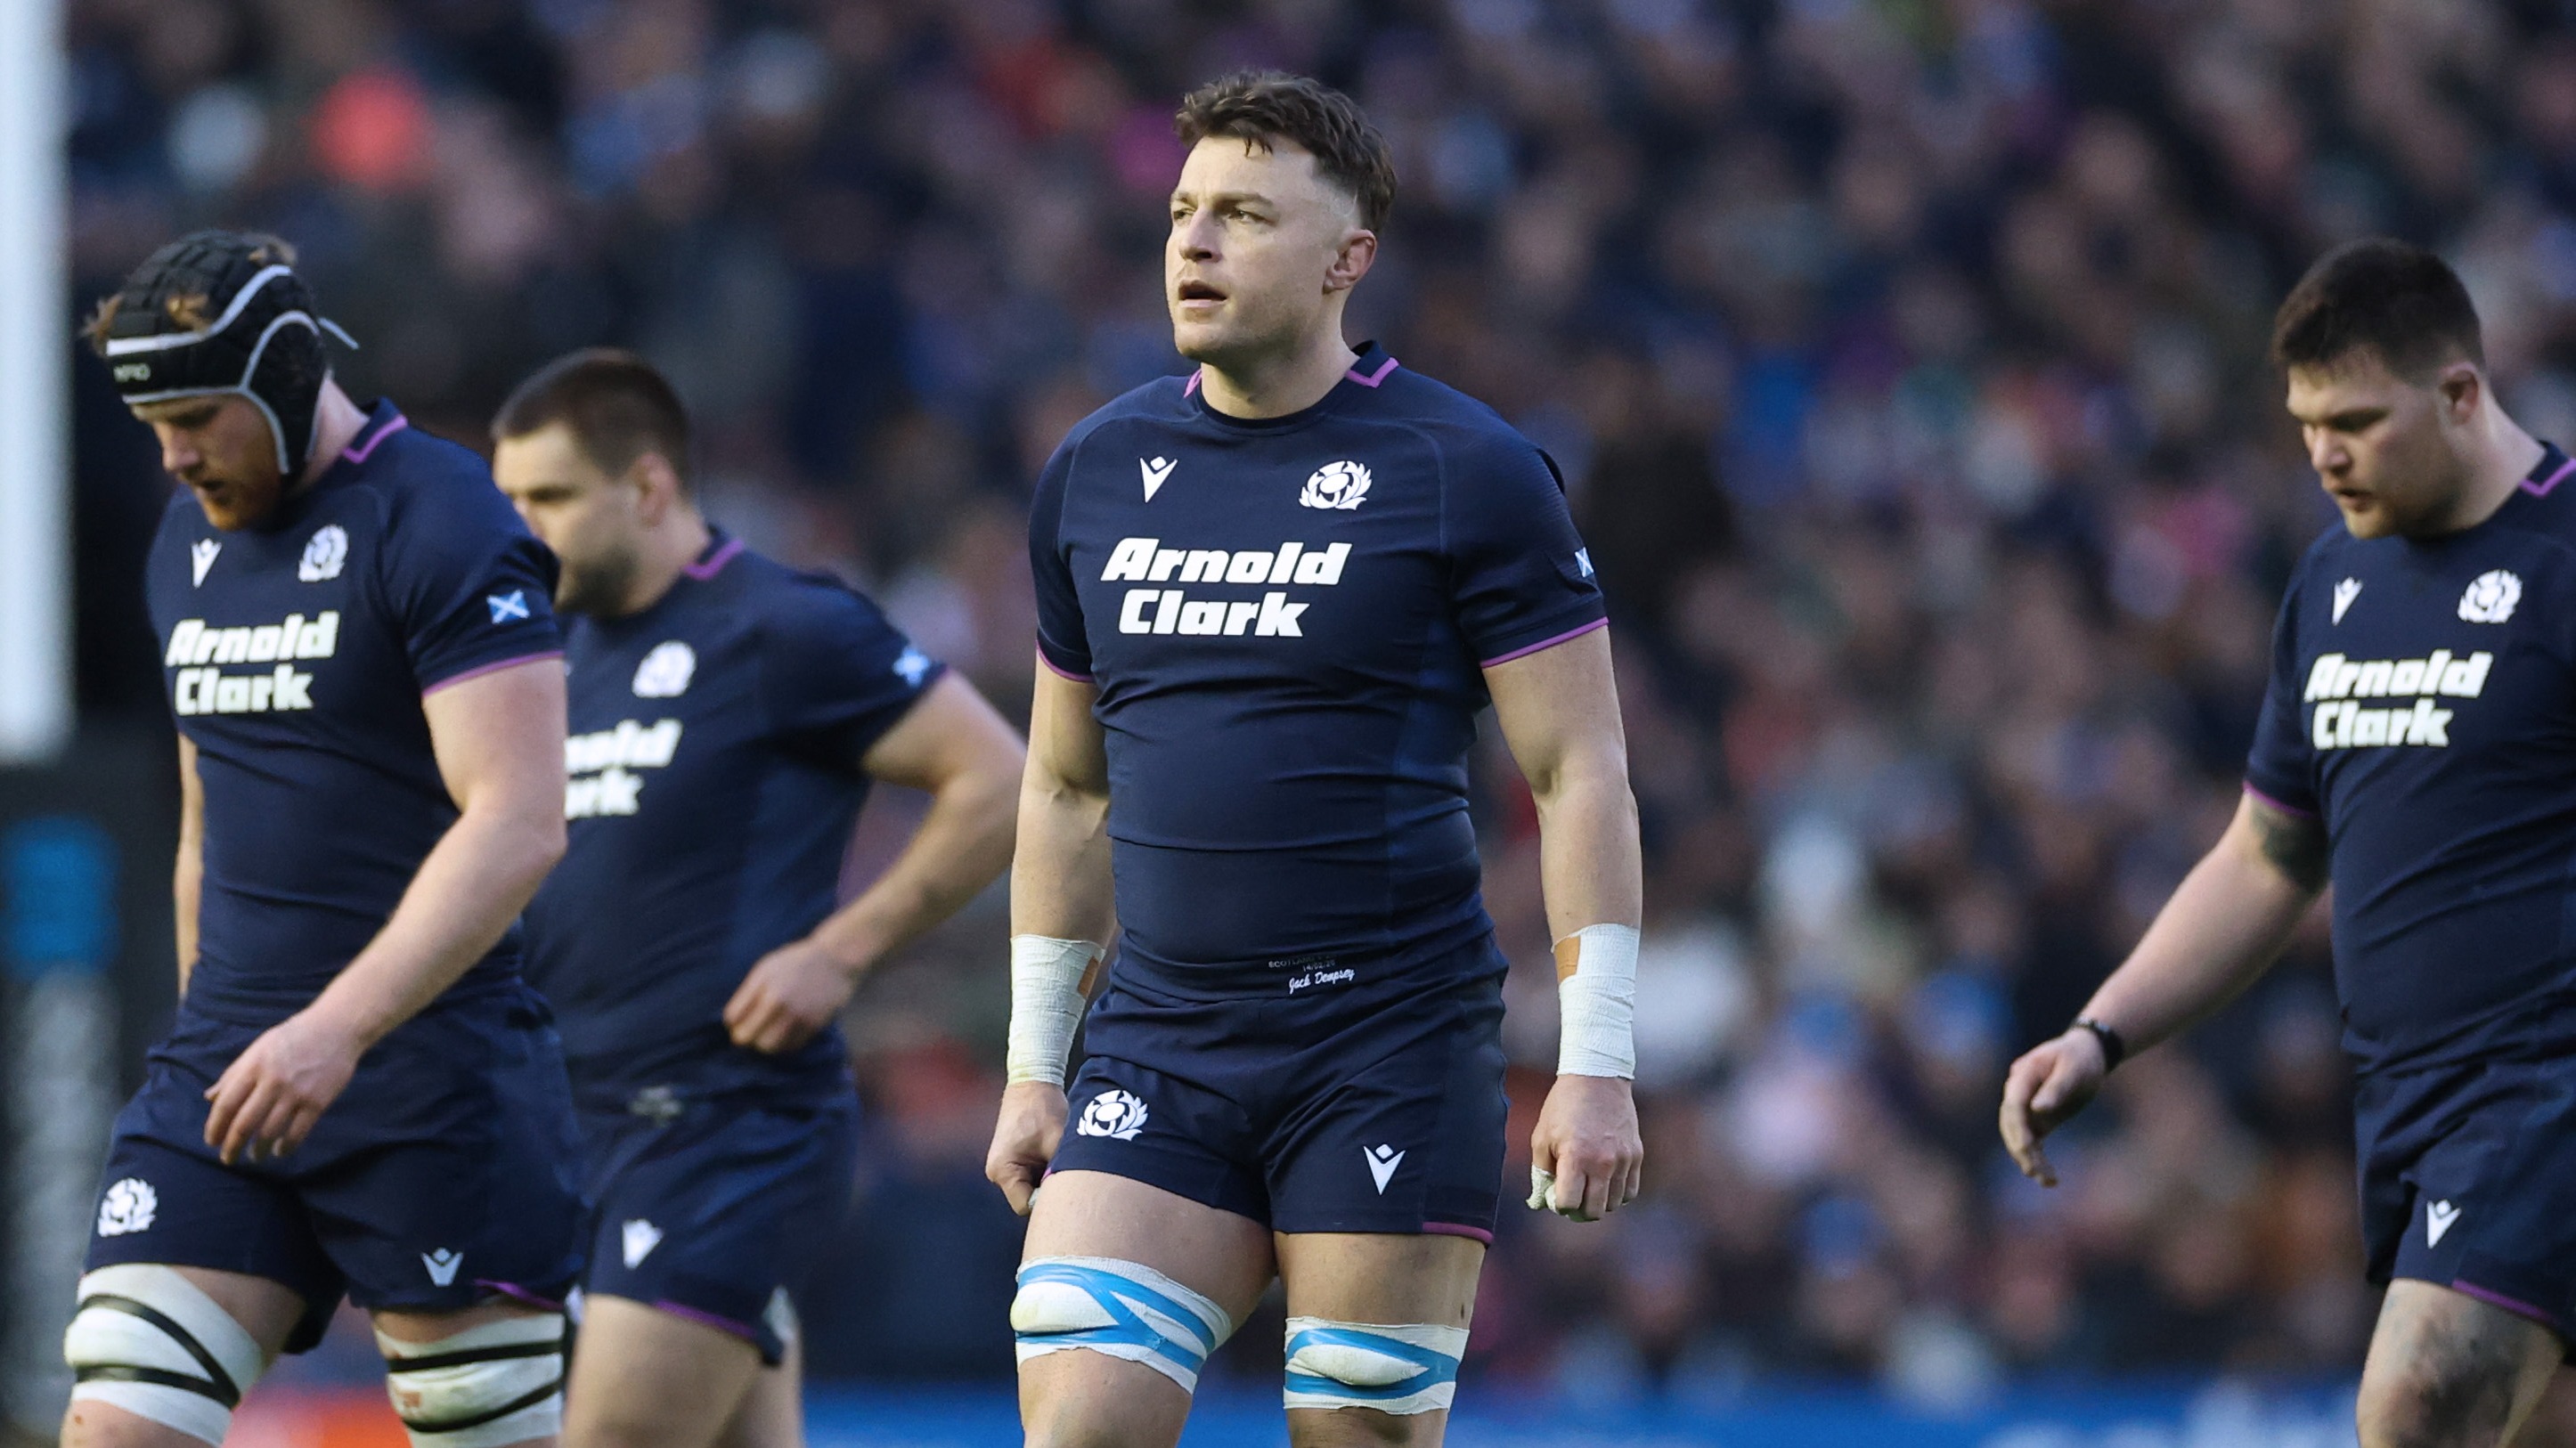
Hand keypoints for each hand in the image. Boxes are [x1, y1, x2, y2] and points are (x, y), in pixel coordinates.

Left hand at [203, 1009, 364, 1164]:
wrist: (337, 1028)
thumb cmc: (294, 1037)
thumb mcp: (259, 1048)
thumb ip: (234, 1073)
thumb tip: (210, 1098)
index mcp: (254, 1066)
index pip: (226, 1104)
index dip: (215, 1127)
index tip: (212, 1141)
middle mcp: (273, 1081)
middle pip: (244, 1124)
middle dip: (232, 1147)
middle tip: (228, 1159)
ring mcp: (296, 1093)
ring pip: (269, 1133)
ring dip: (259, 1150)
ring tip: (256, 1156)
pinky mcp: (318, 1102)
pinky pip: (297, 1133)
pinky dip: (286, 1147)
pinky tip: (281, 1150)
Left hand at [723, 938, 860, 1054]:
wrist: (836, 959)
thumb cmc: (795, 963)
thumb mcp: (767, 968)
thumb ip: (748, 993)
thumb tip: (732, 1023)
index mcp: (764, 984)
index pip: (733, 1018)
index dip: (732, 1023)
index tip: (737, 1022)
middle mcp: (780, 1000)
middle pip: (747, 1037)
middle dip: (744, 1037)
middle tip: (749, 1033)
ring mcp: (798, 1014)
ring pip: (768, 1047)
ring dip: (763, 1044)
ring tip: (767, 1034)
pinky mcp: (814, 1025)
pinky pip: (790, 1047)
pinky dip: (784, 1044)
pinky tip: (785, 1032)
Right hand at [986, 1081, 1067, 1216]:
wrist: (1032, 1083)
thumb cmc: (1044, 1109)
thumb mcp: (1058, 1143)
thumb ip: (1063, 1173)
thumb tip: (1076, 1196)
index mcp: (1003, 1171)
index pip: (1026, 1206)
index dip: (1049, 1201)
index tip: (1068, 1186)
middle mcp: (998, 1174)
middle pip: (1027, 1199)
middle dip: (1049, 1191)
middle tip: (1070, 1176)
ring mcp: (1004, 1168)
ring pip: (1030, 1188)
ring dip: (1047, 1180)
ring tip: (1061, 1161)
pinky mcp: (1012, 1161)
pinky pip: (1031, 1177)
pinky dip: (1044, 1172)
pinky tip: (1056, 1157)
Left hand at [1528, 1074, 1642, 1221]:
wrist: (1597, 1077)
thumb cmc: (1563, 1106)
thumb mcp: (1542, 1136)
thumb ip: (1541, 1172)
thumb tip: (1542, 1201)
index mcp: (1575, 1157)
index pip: (1569, 1204)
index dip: (1560, 1205)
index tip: (1557, 1195)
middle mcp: (1602, 1162)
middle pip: (1594, 1211)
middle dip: (1579, 1211)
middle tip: (1573, 1198)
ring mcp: (1623, 1159)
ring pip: (1614, 1203)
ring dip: (1599, 1202)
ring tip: (1589, 1188)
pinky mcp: (1636, 1154)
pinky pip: (1631, 1190)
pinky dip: (1618, 1193)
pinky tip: (1606, 1183)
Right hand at [1999, 1028, 2109, 1186]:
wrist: (2085, 1053)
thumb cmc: (2080, 1058)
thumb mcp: (2074, 1069)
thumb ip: (2057, 1087)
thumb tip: (2037, 1109)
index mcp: (2023, 1075)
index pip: (2013, 1105)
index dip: (2018, 1127)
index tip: (2029, 1147)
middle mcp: (2017, 1093)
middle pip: (2011, 1124)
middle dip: (2021, 1149)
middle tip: (2036, 1172)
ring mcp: (2024, 1107)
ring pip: (2018, 1136)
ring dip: (2028, 1159)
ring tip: (2048, 1181)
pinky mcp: (2036, 1119)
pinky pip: (2031, 1142)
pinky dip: (2036, 1158)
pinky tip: (2048, 1178)